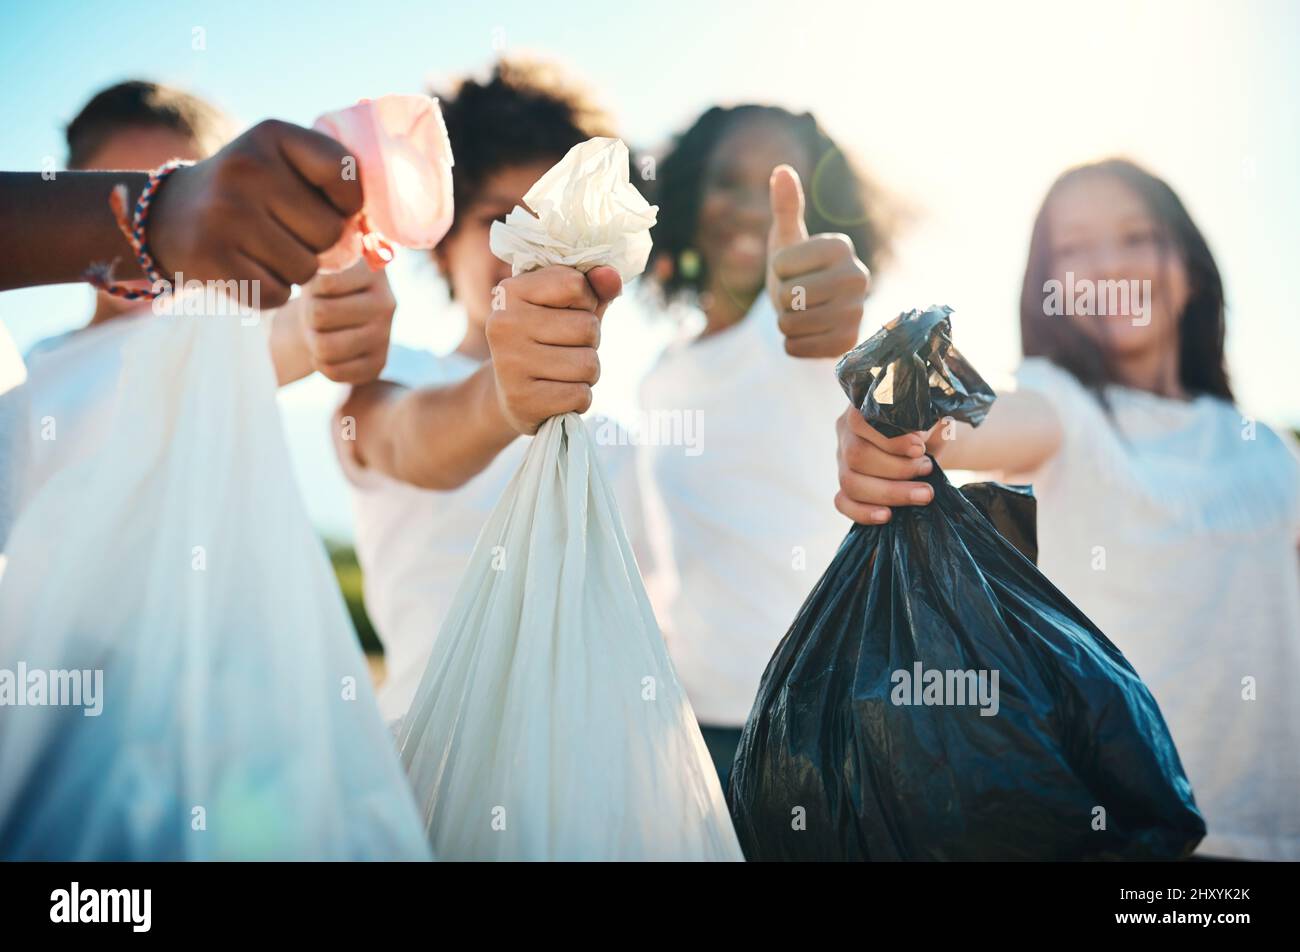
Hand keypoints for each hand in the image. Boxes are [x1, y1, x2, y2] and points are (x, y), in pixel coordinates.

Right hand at [148, 120, 362, 308]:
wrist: (168, 217)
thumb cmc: (250, 195)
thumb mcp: (282, 165)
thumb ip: (331, 186)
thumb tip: (378, 241)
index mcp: (271, 134)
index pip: (344, 173)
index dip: (349, 202)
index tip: (331, 206)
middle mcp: (246, 168)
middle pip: (330, 232)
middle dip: (318, 243)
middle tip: (285, 231)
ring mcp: (225, 214)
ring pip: (306, 269)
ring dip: (294, 269)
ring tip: (263, 248)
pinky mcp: (212, 258)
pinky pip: (278, 295)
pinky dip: (271, 291)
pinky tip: (246, 268)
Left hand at [299, 260, 394, 382]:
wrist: (337, 316)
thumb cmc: (321, 288)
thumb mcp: (319, 265)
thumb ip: (315, 260)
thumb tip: (316, 262)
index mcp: (373, 271)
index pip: (324, 282)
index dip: (310, 288)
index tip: (318, 287)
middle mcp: (386, 303)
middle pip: (319, 314)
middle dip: (308, 316)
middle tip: (315, 313)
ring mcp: (385, 336)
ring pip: (324, 347)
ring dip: (312, 340)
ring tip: (320, 331)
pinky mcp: (378, 364)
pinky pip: (334, 372)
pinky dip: (321, 363)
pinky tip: (328, 351)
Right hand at [485, 264, 622, 434]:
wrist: (512, 395)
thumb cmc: (547, 342)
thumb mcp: (567, 309)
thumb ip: (593, 289)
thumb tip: (612, 276)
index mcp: (511, 291)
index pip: (575, 284)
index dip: (586, 302)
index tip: (567, 314)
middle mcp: (504, 324)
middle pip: (587, 326)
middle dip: (589, 342)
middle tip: (565, 350)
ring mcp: (509, 363)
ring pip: (588, 364)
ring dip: (587, 373)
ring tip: (563, 373)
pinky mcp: (522, 400)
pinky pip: (580, 395)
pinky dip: (579, 398)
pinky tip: (557, 394)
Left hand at [766, 165, 869, 357]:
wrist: (813, 312)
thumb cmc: (797, 271)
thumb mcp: (787, 239)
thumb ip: (785, 207)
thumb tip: (781, 170)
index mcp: (841, 246)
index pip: (782, 263)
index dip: (777, 270)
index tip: (792, 269)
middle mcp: (858, 277)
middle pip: (790, 296)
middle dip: (781, 300)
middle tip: (795, 297)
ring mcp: (857, 312)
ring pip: (792, 324)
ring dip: (785, 323)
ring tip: (801, 314)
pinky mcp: (849, 343)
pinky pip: (798, 348)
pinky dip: (793, 345)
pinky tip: (808, 334)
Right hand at [833, 405, 936, 523]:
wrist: (927, 450)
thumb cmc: (927, 429)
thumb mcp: (931, 418)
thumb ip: (926, 420)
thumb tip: (919, 434)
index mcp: (861, 409)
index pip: (861, 422)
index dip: (888, 439)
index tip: (919, 448)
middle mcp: (846, 435)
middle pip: (855, 456)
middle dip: (897, 468)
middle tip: (927, 469)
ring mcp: (842, 463)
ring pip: (850, 482)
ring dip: (890, 492)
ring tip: (924, 494)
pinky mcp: (845, 488)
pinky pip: (843, 503)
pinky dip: (863, 512)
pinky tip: (887, 516)